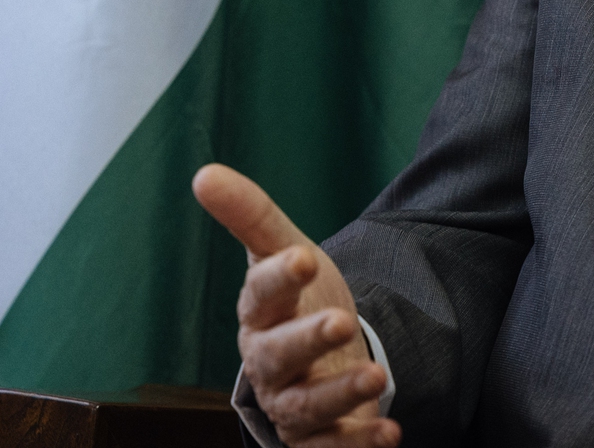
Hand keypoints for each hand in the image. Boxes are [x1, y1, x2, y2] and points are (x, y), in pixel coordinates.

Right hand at [192, 165, 398, 447]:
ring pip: (306, 407)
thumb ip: (250, 214)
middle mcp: (268, 361)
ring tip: (377, 377)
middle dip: (308, 340)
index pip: (261, 293)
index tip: (304, 258)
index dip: (279, 278)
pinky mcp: (316, 438)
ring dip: (340, 394)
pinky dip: (357, 445)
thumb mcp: (281, 249)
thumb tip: (204, 173)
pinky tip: (389, 432)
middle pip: (279, 355)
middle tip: (340, 322)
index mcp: (259, 312)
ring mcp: (291, 403)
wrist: (315, 358)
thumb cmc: (295, 300)